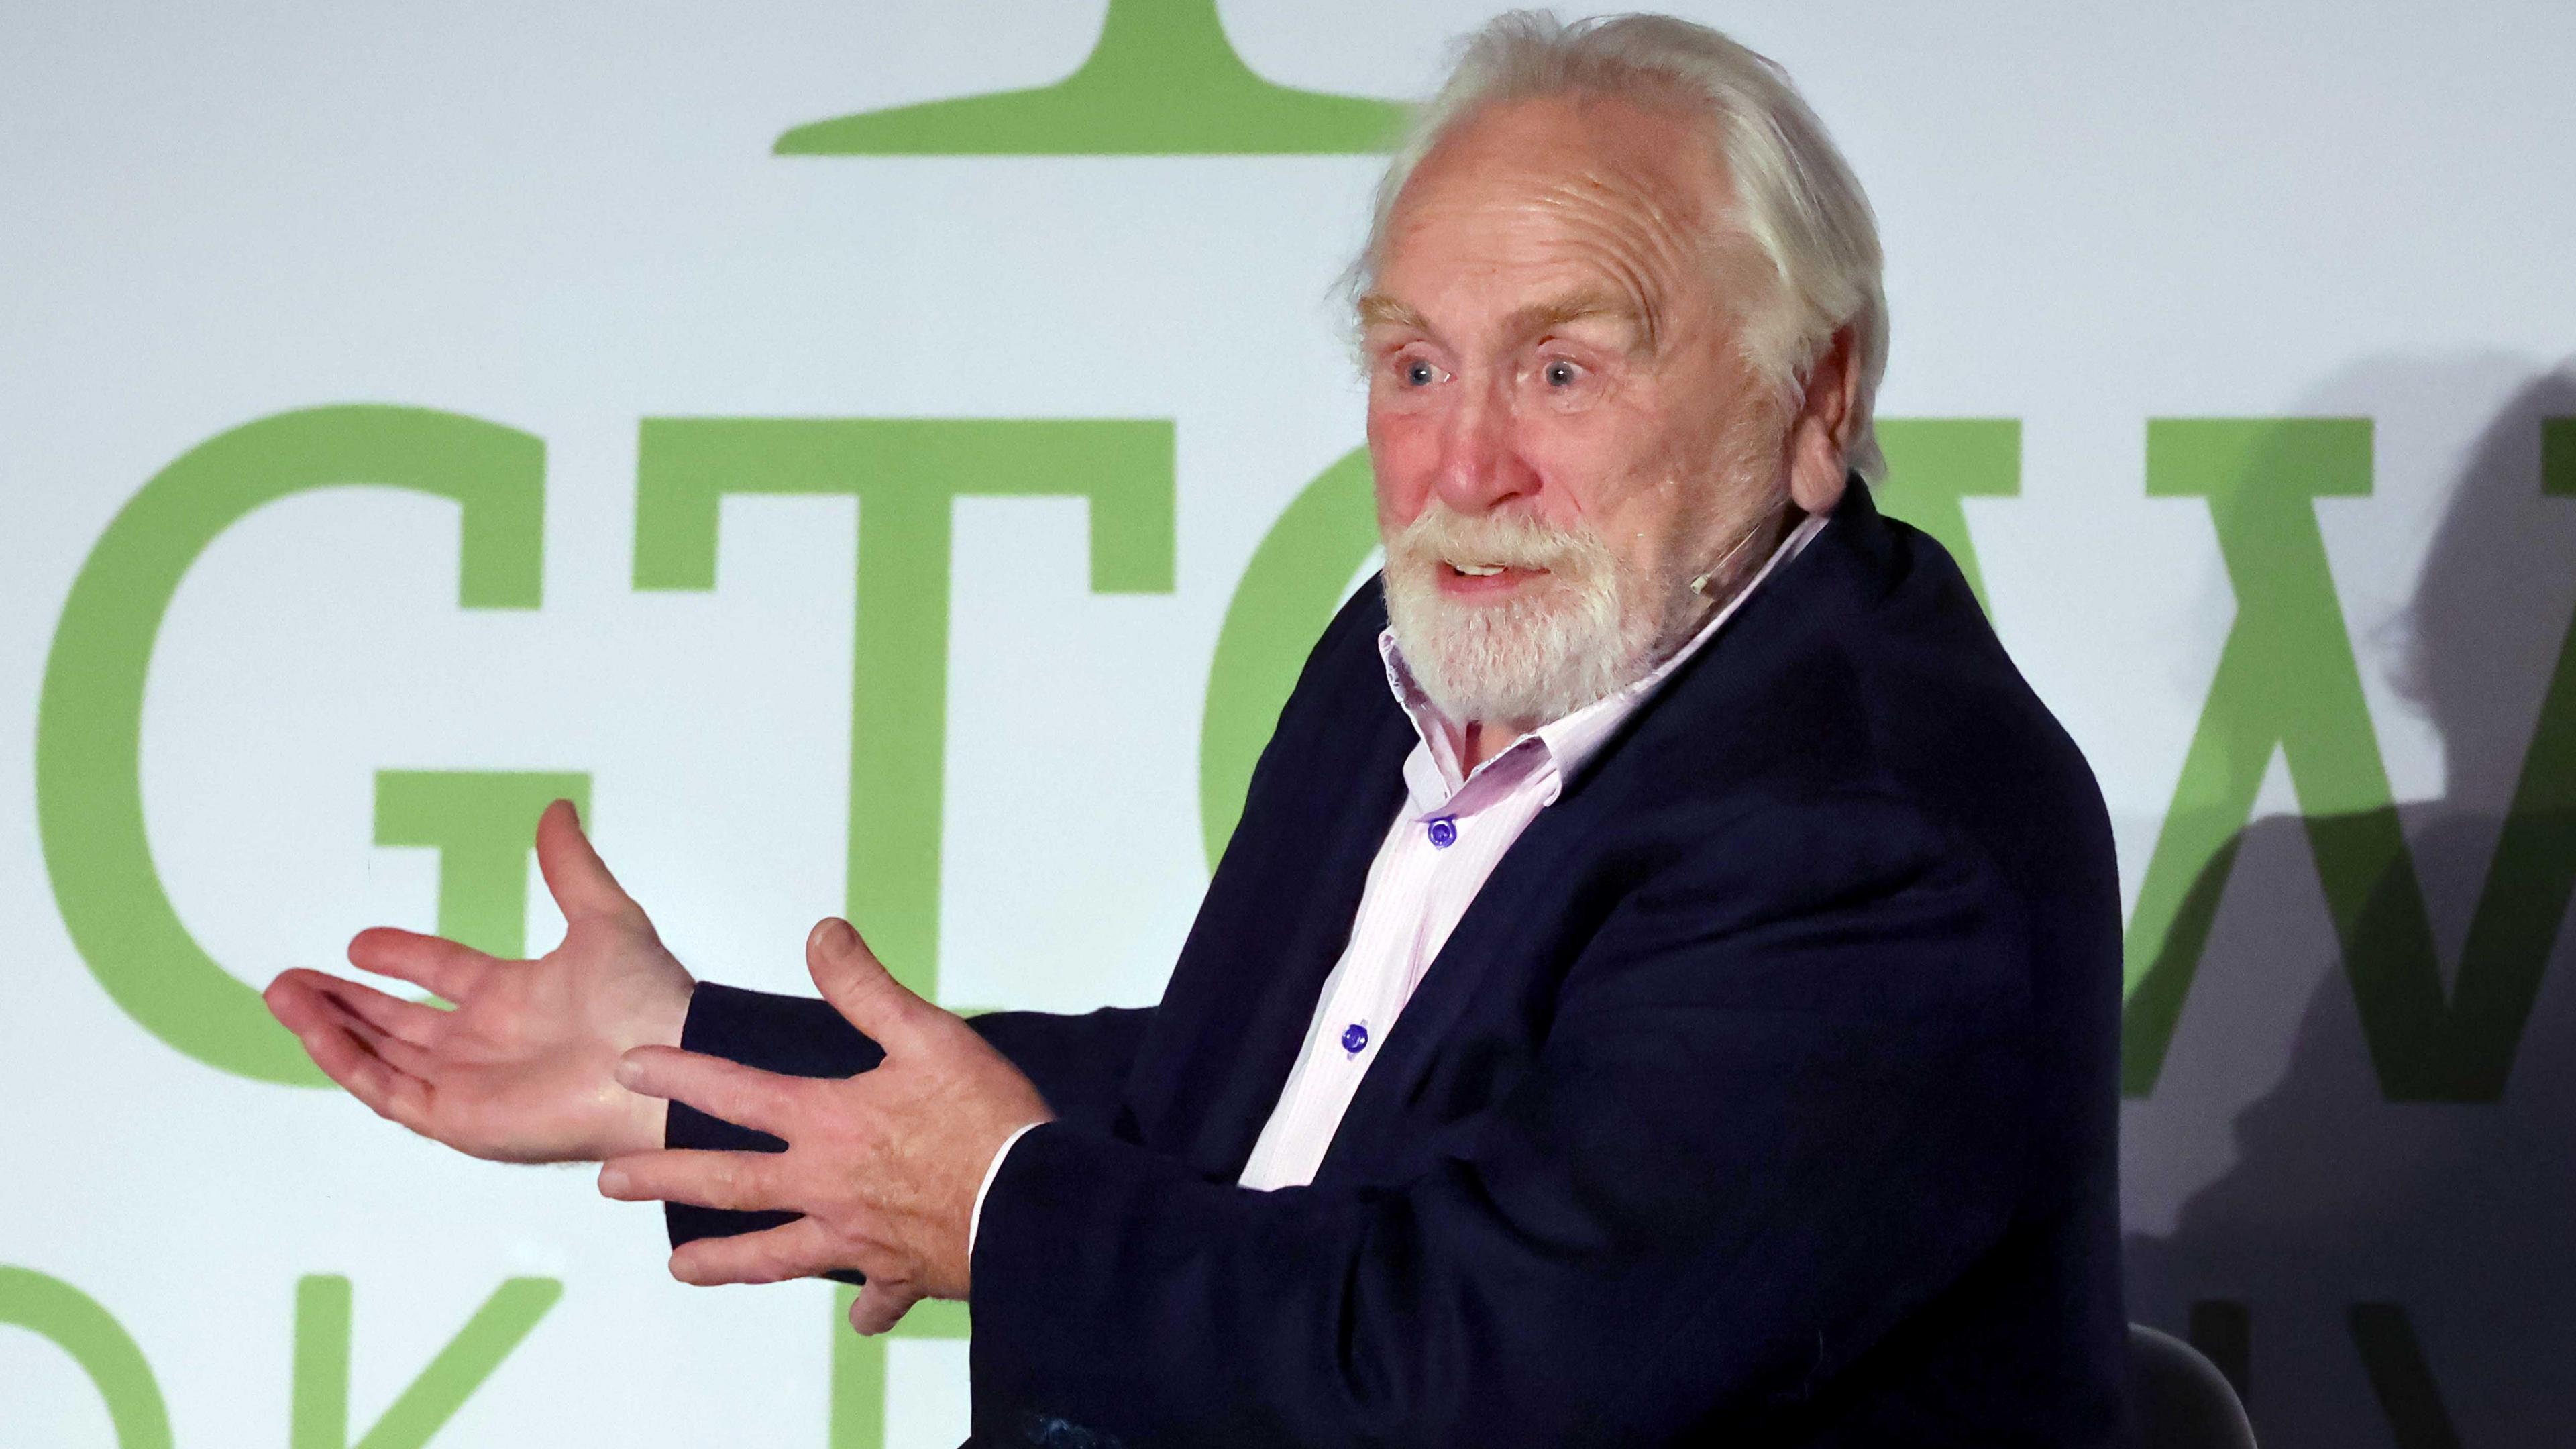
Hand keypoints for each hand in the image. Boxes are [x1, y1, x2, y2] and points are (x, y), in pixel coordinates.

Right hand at [265, 799, 694, 1162]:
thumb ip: (569, 867)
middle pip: (396, 1022)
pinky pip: (387, 1091)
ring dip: (328, 1028)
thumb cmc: (649, 998)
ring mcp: (470, 1085)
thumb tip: (556, 809)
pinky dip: (347, 1061)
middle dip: (342, 1002)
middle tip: (287, 980)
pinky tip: (314, 1028)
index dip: (400, 957)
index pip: (441, 975)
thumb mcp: (603, 917)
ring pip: (379, 1055)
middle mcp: (487, 1045)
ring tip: (280, 995)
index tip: (358, 943)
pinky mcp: (460, 1120)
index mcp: (516, 1000)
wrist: (665, 1062)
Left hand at [597, 917, 1052, 1304]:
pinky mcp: (901, 1272)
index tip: (628, 1066)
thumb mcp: (929, 1036)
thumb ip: (866, 988)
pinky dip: (866, 1304)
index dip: (679, 1074)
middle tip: (610, 1181)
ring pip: (774, 1256)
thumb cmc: (986, 1120)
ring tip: (681, 1268)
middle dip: (665, 1179)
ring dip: (724, 1262)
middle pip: (729, 1183)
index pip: (736, 1093)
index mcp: (829, 1122)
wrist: (1034, 1207)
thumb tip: (819, 934)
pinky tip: (858, 1313)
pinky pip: (876, 1295)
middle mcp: (826, 1185)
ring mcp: (857, 1237)